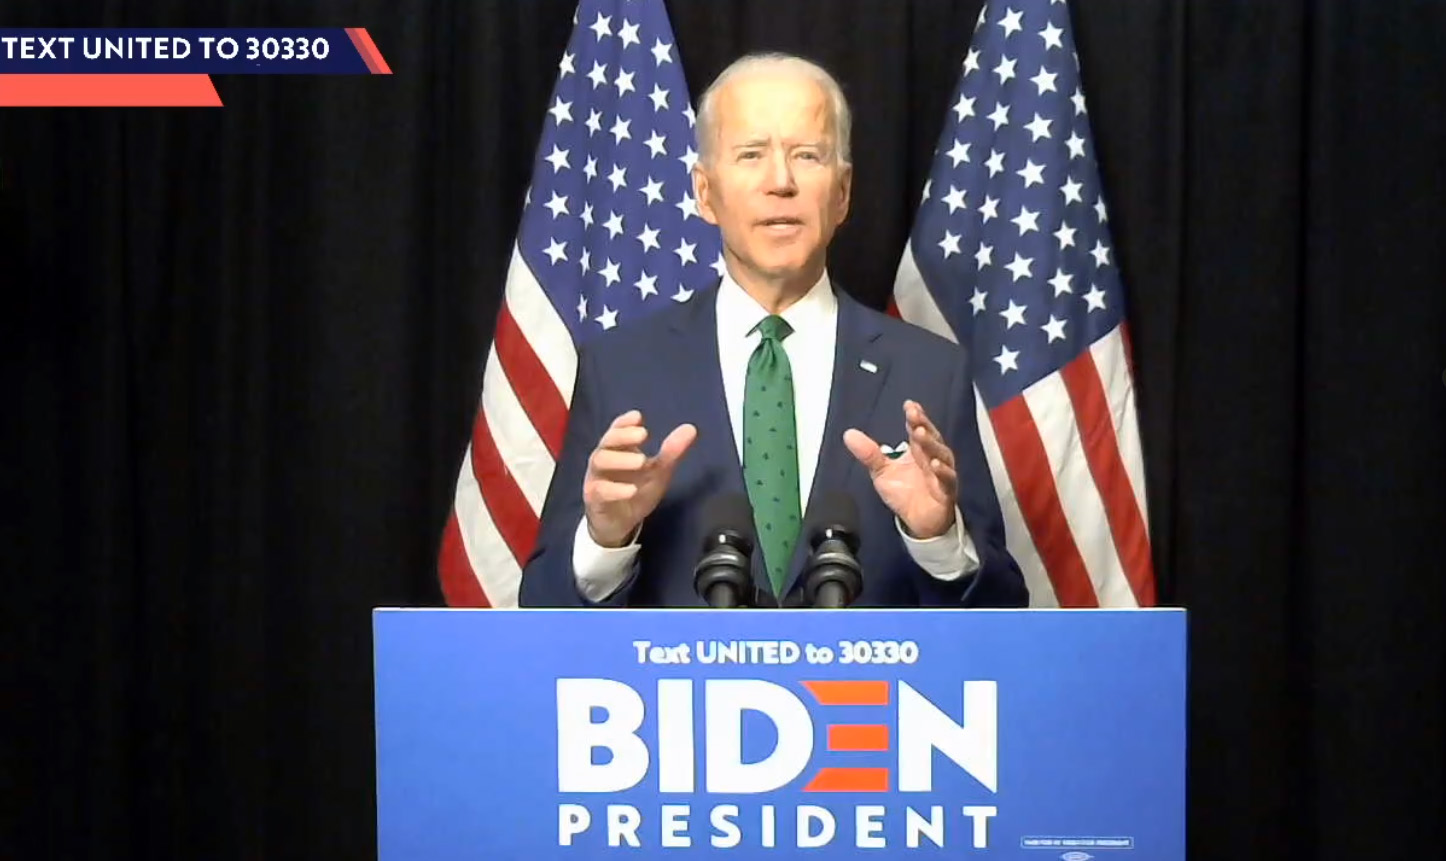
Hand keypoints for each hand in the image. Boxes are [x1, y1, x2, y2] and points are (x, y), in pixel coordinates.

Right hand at [583, 410, 696, 546]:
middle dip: (623, 436)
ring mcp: (596, 478)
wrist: (620, 524)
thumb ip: (671, 452)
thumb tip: (691, 428)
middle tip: (644, 434)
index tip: (638, 416)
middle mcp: (604, 459)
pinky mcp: (594, 498)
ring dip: (621, 459)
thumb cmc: (636, 491)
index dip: (625, 422)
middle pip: (607, 441)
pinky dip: (616, 490)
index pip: (617, 429)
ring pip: (600, 461)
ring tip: (642, 461)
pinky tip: (631, 490)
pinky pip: (600, 490)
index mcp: (618, 449)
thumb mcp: (658, 472)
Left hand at [843, 400, 957, 538]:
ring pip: (940, 455)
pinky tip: (935, 465)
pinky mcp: (946, 491)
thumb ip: (869, 454)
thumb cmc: (905, 493)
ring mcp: (941, 473)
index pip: (917, 428)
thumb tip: (849, 434)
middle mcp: (932, 457)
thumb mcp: (882, 472)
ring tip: (920, 435)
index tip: (908, 405)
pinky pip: (948, 480)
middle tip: (914, 416)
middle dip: (923, 425)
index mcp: (918, 450)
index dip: (914, 417)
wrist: (919, 522)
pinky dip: (943, 472)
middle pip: (930, 438)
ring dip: (931, 444)